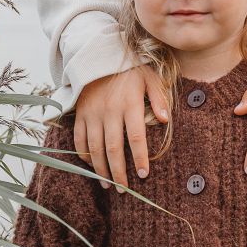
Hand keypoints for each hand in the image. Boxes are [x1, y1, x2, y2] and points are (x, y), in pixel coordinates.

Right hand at [74, 65, 169, 192]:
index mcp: (129, 104)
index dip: (140, 158)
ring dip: (101, 169)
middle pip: (114, 149)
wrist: (98, 56)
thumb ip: (159, 98)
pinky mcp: (80, 114)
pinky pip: (79, 140)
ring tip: (108, 185)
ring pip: (95, 148)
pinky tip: (93, 167)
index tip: (143, 174)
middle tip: (124, 190)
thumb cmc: (129, 70)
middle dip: (119, 172)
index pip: (136, 137)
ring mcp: (92, 114)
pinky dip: (84, 156)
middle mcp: (109, 111)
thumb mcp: (149, 77)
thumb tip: (167, 119)